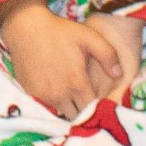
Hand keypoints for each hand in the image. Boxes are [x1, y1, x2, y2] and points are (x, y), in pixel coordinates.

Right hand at [0, 0, 141, 118]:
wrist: (25, 29)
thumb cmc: (59, 32)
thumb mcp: (88, 37)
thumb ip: (108, 55)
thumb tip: (119, 75)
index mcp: (77, 83)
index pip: (94, 109)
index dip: (101, 107)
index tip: (103, 102)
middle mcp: (60, 96)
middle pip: (79, 116)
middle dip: (86, 111)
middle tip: (89, 99)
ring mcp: (43, 98)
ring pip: (63, 114)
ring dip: (71, 109)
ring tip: (74, 96)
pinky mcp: (31, 96)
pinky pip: (48, 109)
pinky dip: (55, 105)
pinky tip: (58, 91)